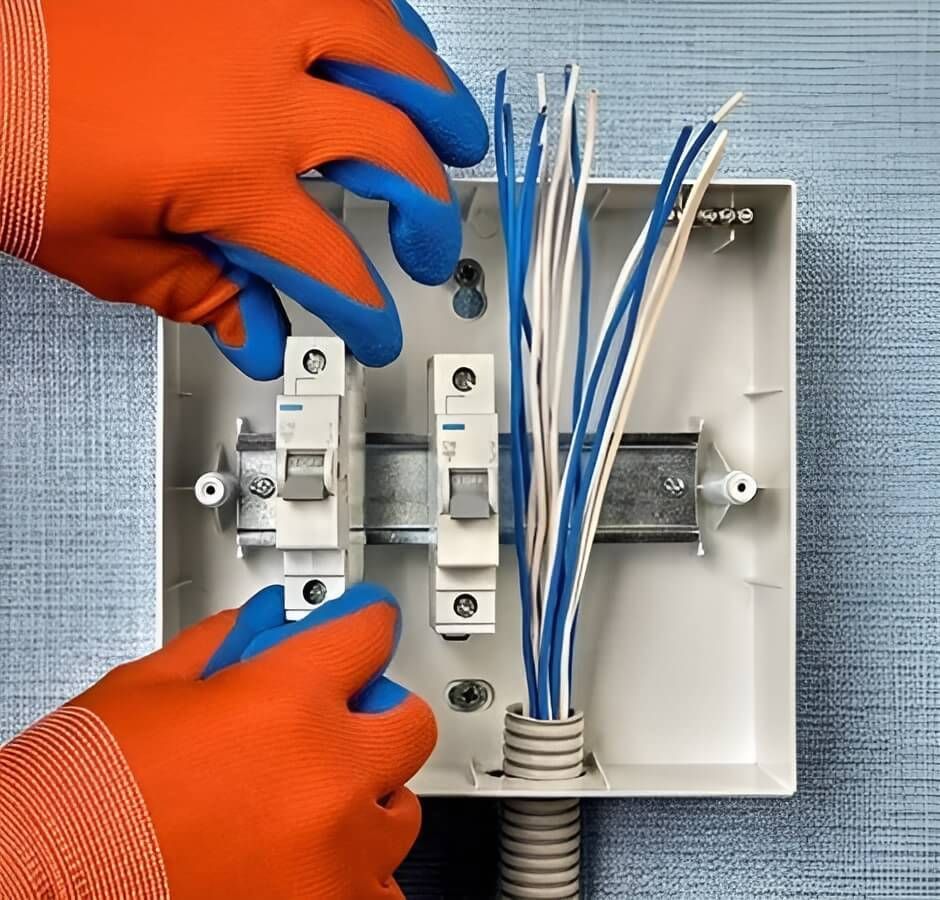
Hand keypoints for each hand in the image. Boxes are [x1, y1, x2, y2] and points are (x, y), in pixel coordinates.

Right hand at [0, 585, 433, 898]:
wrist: (33, 891)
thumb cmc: (77, 804)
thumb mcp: (144, 688)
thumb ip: (218, 645)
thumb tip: (254, 628)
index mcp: (286, 702)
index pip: (369, 633)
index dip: (362, 623)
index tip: (365, 627)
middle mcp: (327, 777)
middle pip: (409, 721)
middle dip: (374, 714)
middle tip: (335, 721)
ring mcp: (336, 856)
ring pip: (400, 809)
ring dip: (364, 796)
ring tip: (304, 801)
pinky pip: (378, 885)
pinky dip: (351, 869)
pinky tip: (302, 858)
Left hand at [4, 0, 486, 377]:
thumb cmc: (4, 130)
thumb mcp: (103, 251)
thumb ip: (201, 296)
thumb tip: (255, 332)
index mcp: (230, 173)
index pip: (335, 265)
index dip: (367, 313)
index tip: (375, 329)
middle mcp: (261, 86)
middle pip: (395, 156)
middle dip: (428, 213)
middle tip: (429, 242)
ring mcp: (253, 9)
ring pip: (393, 53)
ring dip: (438, 104)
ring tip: (457, 135)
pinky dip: (387, 23)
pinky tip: (394, 44)